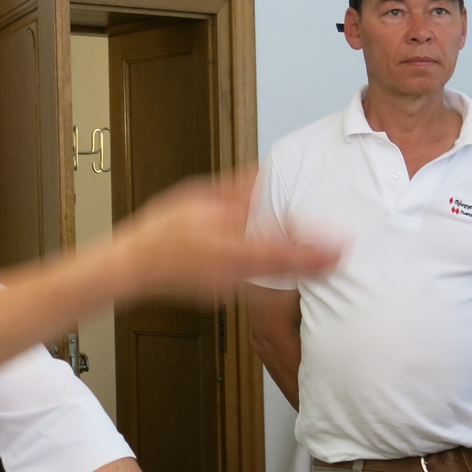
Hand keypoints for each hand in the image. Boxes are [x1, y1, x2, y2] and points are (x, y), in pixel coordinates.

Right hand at [114, 171, 340, 303]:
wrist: (132, 268)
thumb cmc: (159, 234)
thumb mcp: (197, 200)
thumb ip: (235, 192)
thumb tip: (262, 178)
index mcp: (230, 250)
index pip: (283, 254)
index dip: (314, 254)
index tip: (339, 250)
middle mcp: (234, 275)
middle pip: (283, 270)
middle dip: (313, 261)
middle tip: (340, 253)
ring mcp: (228, 289)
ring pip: (270, 277)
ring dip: (293, 265)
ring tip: (318, 255)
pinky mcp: (222, 294)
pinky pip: (253, 281)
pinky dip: (270, 269)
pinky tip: (278, 257)